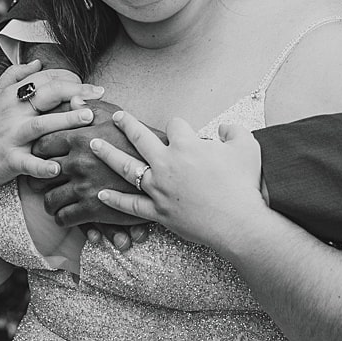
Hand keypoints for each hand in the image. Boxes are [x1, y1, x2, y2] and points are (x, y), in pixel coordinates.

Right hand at [0, 60, 104, 192]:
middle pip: (45, 95)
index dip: (69, 79)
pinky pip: (27, 163)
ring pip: (40, 125)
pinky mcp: (7, 160)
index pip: (44, 79)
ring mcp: (9, 136)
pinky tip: (58, 168)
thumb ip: (14, 77)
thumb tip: (38, 63)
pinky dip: (41, 166)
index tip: (90, 85)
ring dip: (65, 121)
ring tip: (89, 118)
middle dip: (74, 92)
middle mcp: (11, 112)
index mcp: (10, 95)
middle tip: (99, 94)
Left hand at [24, 99, 158, 235]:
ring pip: (50, 200)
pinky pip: (64, 218)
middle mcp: (77, 162)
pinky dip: (63, 217)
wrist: (166, 171)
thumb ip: (91, 107)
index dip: (38, 152)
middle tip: (44, 181)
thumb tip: (72, 100)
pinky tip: (68, 214)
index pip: (41, 145)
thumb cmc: (140, 140)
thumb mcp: (117, 117)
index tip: (43, 157)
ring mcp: (83, 187)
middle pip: (40, 173)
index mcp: (79, 137)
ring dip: (50, 201)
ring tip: (56, 200)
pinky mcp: (92, 210)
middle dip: (39, 179)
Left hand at [91, 111, 267, 250]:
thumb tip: (224, 129)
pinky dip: (115, 199)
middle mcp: (166, 163)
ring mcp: (158, 188)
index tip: (182, 130)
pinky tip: (100, 193)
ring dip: (108, 154)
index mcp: (186, 145)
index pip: (175, 125)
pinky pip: (130, 204)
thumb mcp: (248, 147)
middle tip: (117, 118)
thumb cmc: (244, 184)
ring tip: (93, 145)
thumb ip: (234, 131)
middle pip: (140, 137)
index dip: (179, 126)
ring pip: (126, 167)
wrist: (238, 222)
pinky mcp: (157, 211)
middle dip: (127, 125)